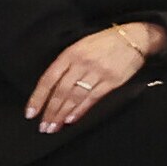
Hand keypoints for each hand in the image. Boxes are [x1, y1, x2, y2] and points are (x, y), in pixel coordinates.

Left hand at [28, 18, 166, 133]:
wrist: (135, 38)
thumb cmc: (105, 42)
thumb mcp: (81, 45)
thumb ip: (67, 63)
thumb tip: (53, 87)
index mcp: (71, 53)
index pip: (49, 79)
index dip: (38, 97)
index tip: (31, 113)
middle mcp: (82, 63)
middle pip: (61, 91)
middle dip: (50, 111)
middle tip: (43, 126)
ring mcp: (97, 72)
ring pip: (75, 97)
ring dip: (62, 114)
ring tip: (54, 127)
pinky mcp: (112, 81)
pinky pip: (93, 98)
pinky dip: (80, 110)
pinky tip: (71, 119)